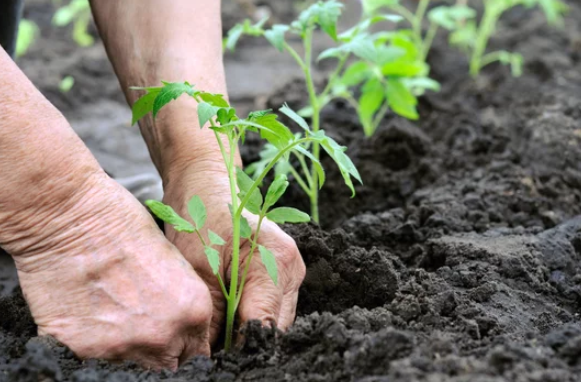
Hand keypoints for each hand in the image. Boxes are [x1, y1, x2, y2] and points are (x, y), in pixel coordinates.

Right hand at [6, 169, 212, 369]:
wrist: (70, 217)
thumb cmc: (122, 224)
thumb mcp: (173, 261)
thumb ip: (182, 302)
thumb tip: (179, 327)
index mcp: (193, 310)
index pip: (197, 354)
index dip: (184, 346)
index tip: (174, 342)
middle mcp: (163, 335)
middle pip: (167, 366)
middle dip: (159, 352)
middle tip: (142, 328)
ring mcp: (122, 347)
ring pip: (131, 367)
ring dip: (125, 349)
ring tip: (111, 316)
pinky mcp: (82, 350)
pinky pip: (92, 360)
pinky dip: (90, 344)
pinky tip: (87, 315)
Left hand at [163, 160, 305, 343]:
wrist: (205, 185)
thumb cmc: (199, 218)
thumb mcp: (198, 270)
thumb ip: (212, 317)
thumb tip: (211, 357)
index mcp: (276, 262)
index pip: (264, 326)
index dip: (240, 349)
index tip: (215, 359)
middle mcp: (292, 268)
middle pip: (275, 328)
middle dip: (245, 342)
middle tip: (212, 349)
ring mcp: (292, 271)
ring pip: (275, 321)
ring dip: (248, 331)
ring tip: (217, 334)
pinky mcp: (284, 274)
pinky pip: (272, 308)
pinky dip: (250, 316)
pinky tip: (228, 317)